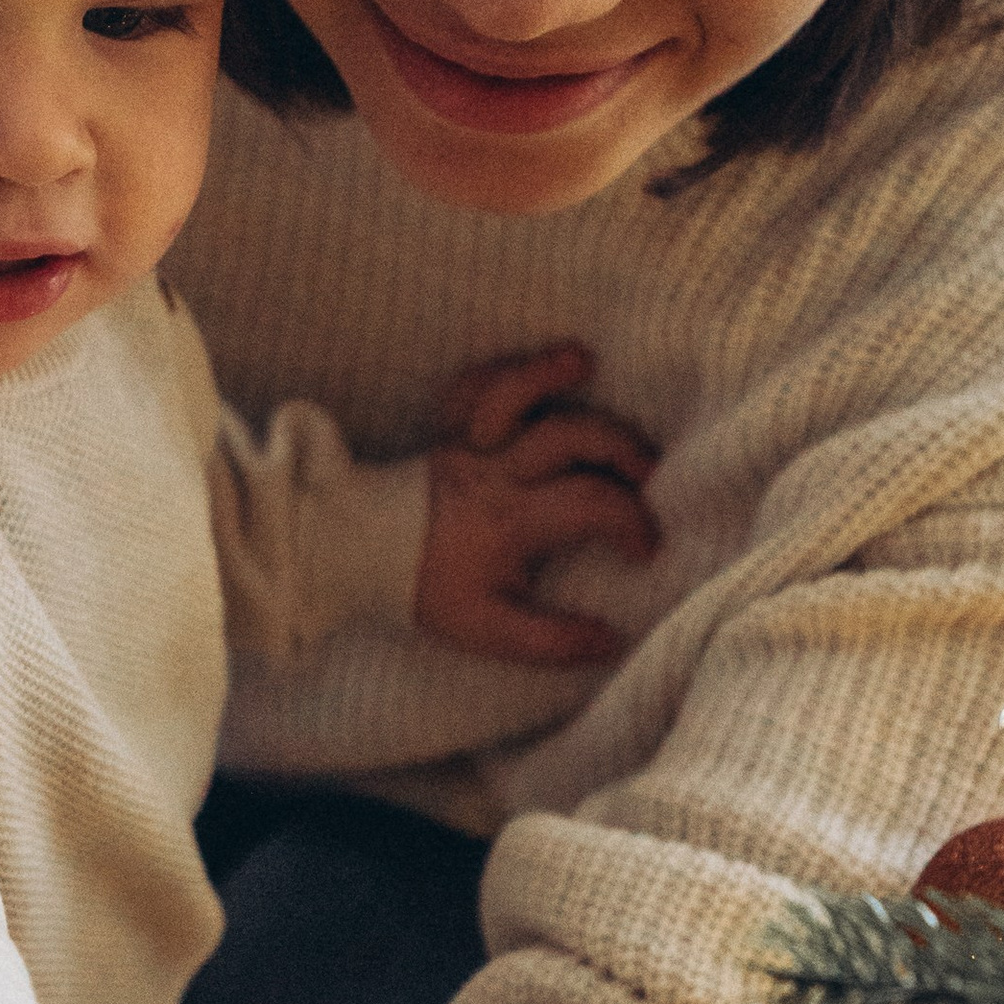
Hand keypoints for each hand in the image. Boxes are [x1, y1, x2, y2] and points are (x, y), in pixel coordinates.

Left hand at [419, 341, 656, 665]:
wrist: (355, 557)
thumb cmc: (430, 589)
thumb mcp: (489, 630)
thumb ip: (552, 641)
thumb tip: (612, 641)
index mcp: (509, 520)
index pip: (589, 503)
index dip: (632, 521)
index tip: (645, 549)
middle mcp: (491, 472)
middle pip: (569, 435)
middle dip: (621, 447)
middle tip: (648, 475)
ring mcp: (466, 443)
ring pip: (509, 392)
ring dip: (547, 373)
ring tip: (584, 363)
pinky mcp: (446, 428)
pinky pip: (470, 384)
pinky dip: (501, 370)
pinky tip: (533, 369)